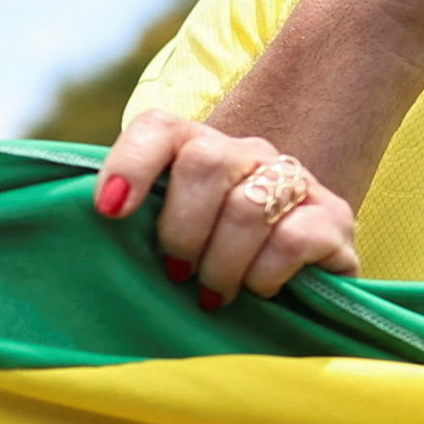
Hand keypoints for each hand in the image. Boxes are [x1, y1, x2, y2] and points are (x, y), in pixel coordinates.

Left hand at [92, 120, 360, 308]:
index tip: (108, 211)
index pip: (159, 129)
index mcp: (196, 147)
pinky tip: (257, 290)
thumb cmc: (209, 266)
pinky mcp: (334, 219)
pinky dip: (264, 274)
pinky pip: (293, 238)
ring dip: (221, 263)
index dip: (130, 164)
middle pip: (206, 162)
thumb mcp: (165, 241)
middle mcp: (248, 153)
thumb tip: (89, 225)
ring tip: (212, 294)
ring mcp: (295, 180)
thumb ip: (129, 225)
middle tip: (177, 272)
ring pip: (247, 207)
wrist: (293, 283)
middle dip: (182, 230)